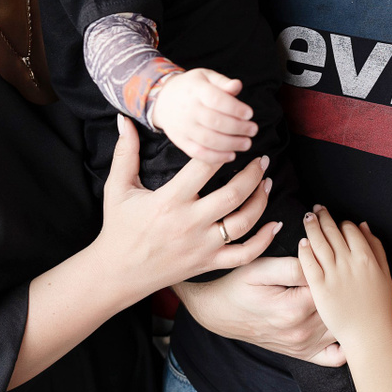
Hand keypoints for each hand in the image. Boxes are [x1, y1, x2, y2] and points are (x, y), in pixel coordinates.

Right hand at [97, 116, 278, 295]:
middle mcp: (190, 223)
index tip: (234, 141)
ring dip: (261, 200)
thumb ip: (125, 152)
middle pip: (233, 195)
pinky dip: (263, 241)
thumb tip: (123, 119)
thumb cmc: (119, 227)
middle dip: (254, 174)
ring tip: (267, 182)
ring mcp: (202, 246)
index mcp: (170, 200)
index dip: (223, 151)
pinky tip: (274, 224)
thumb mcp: (118, 188)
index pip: (204, 168)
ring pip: (243, 223)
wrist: (117, 272)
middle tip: (263, 158)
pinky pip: (244, 255)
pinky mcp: (208, 263)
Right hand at [151, 69, 255, 164]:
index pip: (216, 100)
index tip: (249, 113)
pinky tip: (231, 155)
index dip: (235, 108)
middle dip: (238, 128)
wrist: (163, 100)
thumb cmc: (191, 88)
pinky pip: (199, 153)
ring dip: (231, 144)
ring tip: (246, 143)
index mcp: (196, 90)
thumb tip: (237, 86)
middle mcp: (188, 110)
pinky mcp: (181, 141)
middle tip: (253, 130)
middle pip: (215, 122)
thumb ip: (223, 82)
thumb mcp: (205, 76)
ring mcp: (184, 127)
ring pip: (209, 140)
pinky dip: (216, 157)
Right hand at [177, 256, 342, 365]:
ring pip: (342, 328)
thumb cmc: (238, 287)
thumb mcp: (259, 268)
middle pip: (341, 307)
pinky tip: (343, 324)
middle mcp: (302, 332)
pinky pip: (336, 357)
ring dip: (348, 311)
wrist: (219, 314)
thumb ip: (291, 265)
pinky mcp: (303, 354)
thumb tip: (318, 259)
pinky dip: (344, 342)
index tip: (338, 257)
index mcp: (294, 308)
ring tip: (349, 294)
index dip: (338, 268)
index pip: (332, 285)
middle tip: (347, 273)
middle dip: (347, 289)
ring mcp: (304, 346)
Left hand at [296, 206, 391, 349]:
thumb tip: (364, 226)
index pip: (350, 230)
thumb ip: (376, 248)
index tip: (337, 221)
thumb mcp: (386, 275)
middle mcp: (350, 263)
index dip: (342, 223)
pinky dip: (305, 249)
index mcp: (367, 258)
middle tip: (316, 209)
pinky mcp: (320, 288)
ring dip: (312, 226)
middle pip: (333, 231)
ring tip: (307, 217)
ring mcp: (334, 275)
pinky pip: (309, 263)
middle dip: (323, 217)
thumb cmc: (379, 306)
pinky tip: (302, 242)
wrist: (368, 334)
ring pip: (319, 242)